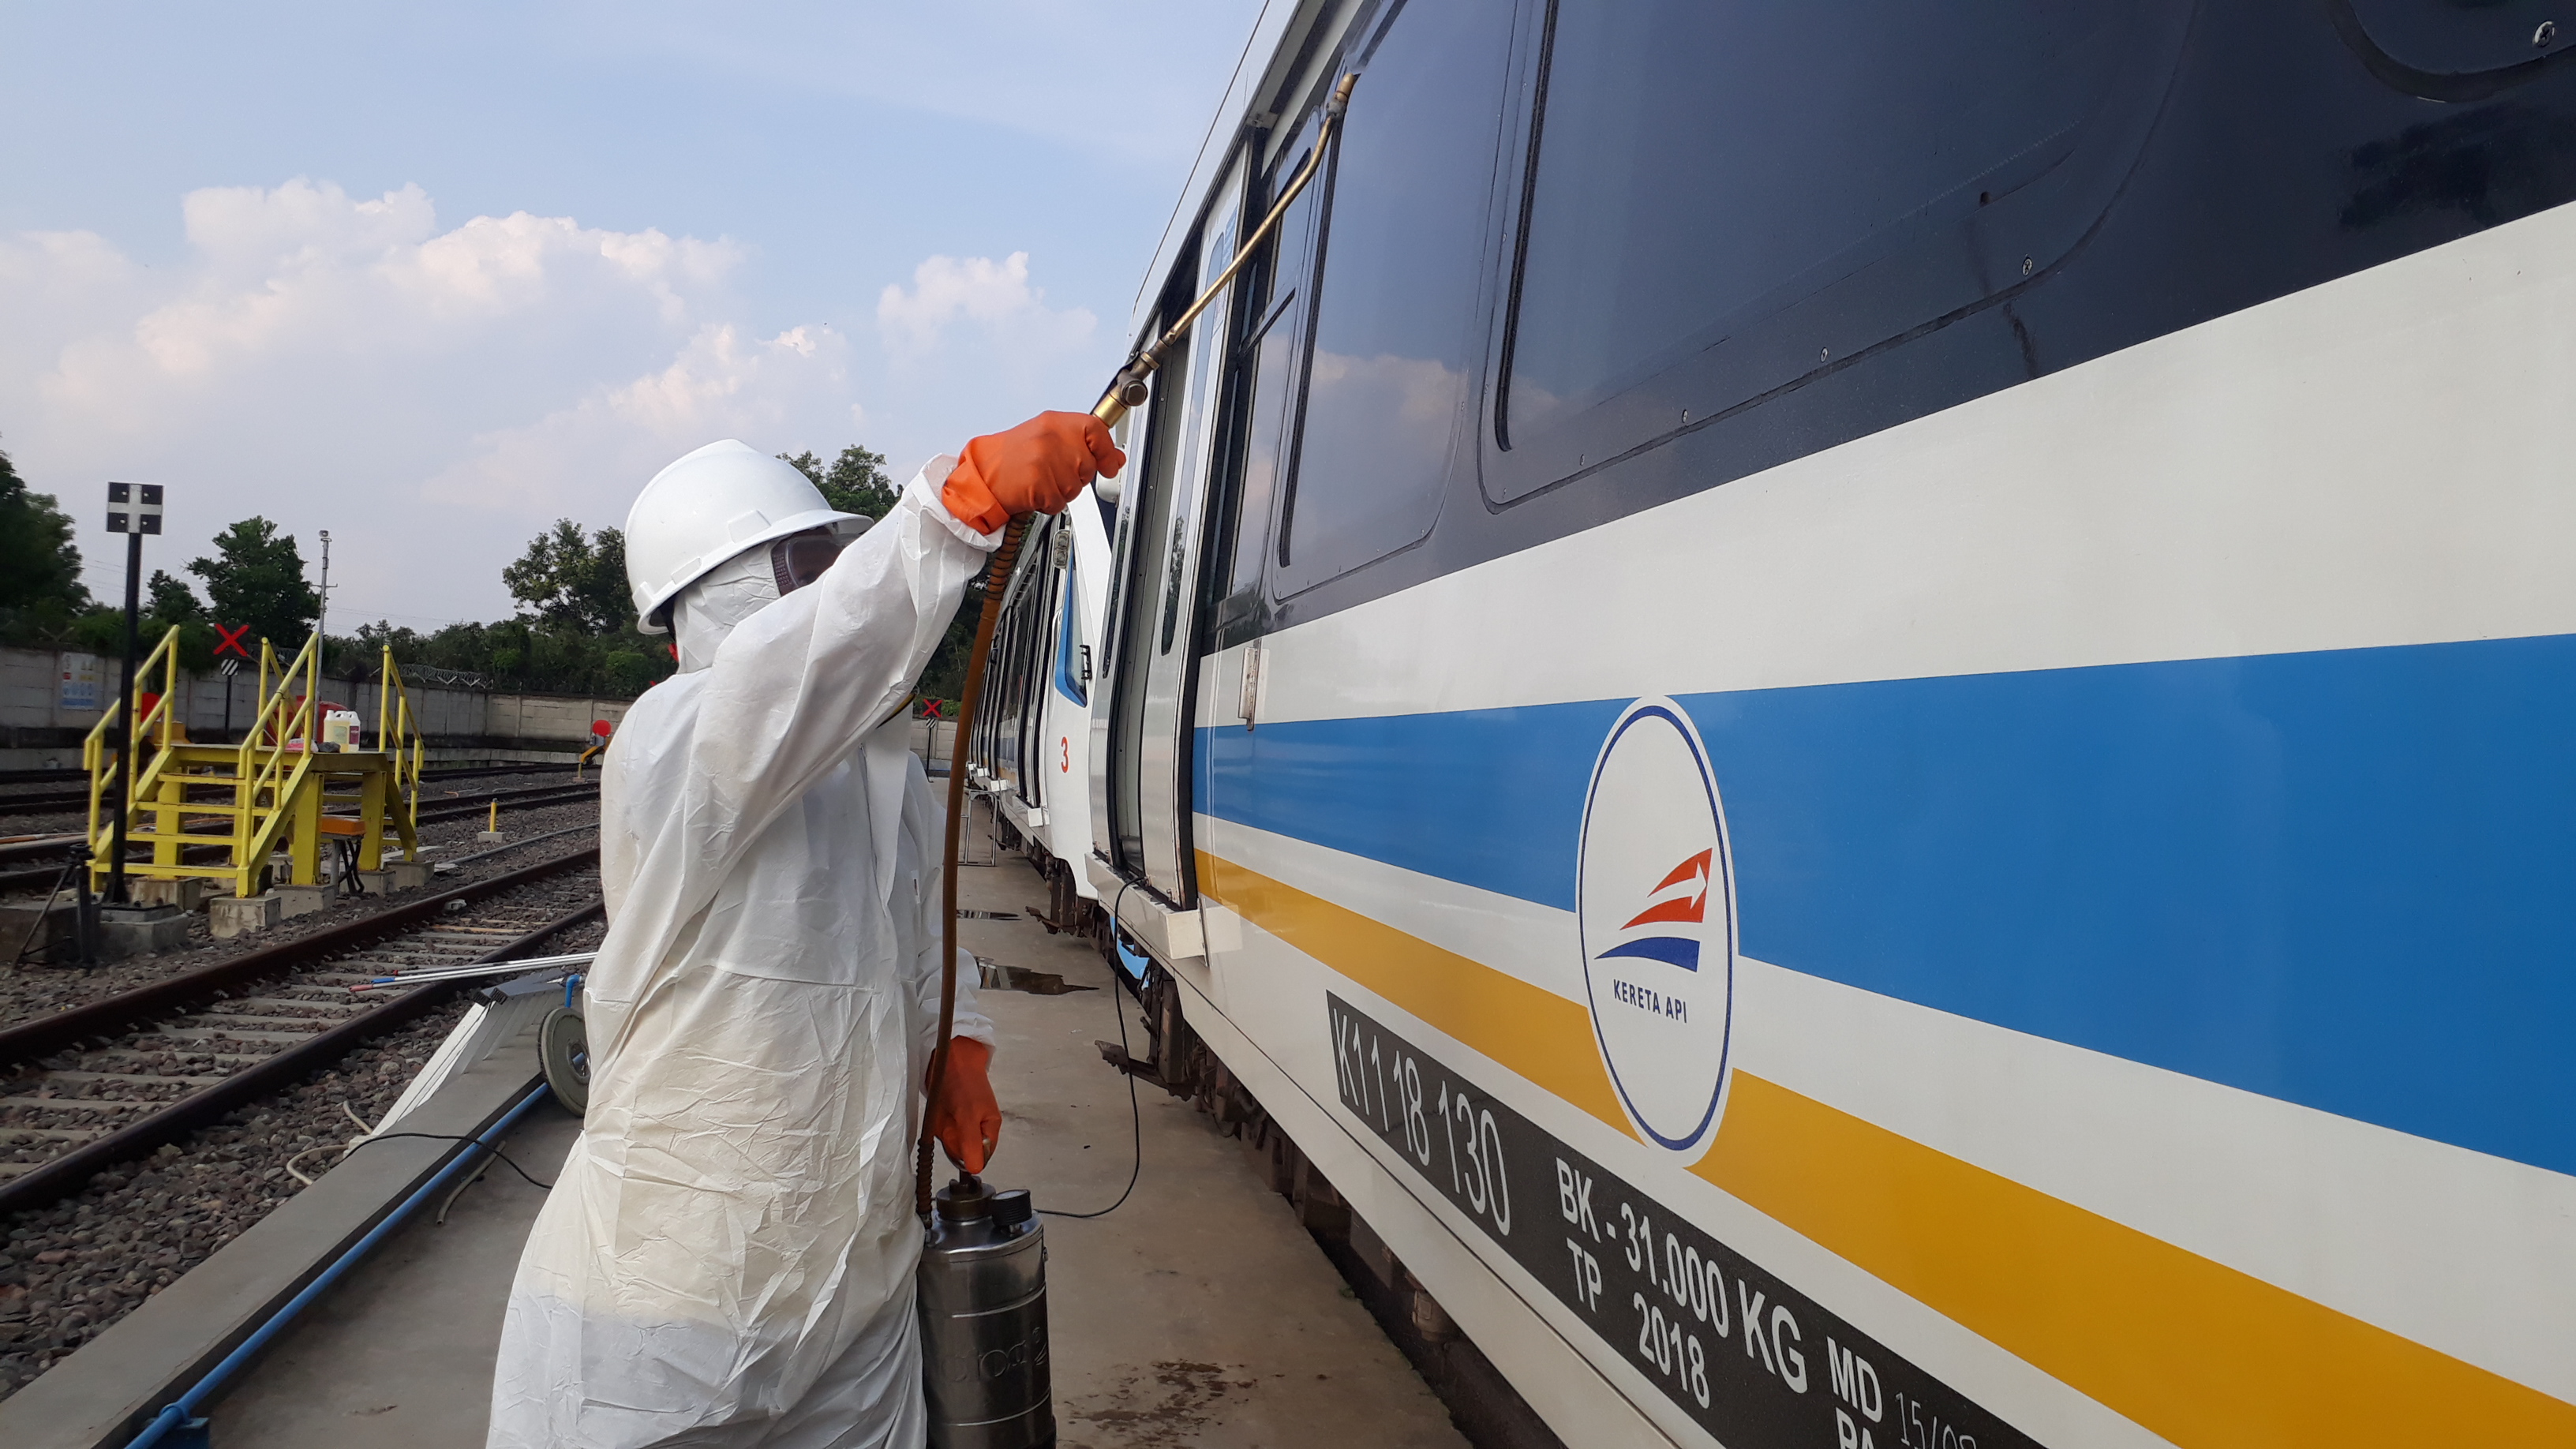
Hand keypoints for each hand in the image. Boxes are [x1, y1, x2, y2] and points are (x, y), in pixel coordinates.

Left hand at [927, 1036, 1001, 1172]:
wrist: (949, 1057)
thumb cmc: (964, 1082)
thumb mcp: (967, 1116)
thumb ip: (970, 1143)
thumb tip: (976, 1169)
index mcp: (990, 1128)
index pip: (980, 1157)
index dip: (966, 1155)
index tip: (957, 1141)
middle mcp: (978, 1127)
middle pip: (962, 1150)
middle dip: (952, 1140)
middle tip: (950, 1122)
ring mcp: (964, 1122)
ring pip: (950, 1141)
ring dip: (943, 1131)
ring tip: (945, 1112)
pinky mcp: (951, 1117)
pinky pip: (942, 1130)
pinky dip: (938, 1124)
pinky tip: (940, 1110)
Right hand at [942, 412, 1126, 533]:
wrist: (981, 476)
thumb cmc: (1011, 458)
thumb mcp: (1047, 440)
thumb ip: (1083, 444)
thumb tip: (1115, 458)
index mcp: (1054, 422)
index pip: (1096, 430)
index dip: (1106, 450)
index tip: (1109, 463)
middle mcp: (1051, 438)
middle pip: (1088, 464)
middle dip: (1077, 476)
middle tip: (1053, 472)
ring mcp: (1045, 460)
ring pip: (1076, 486)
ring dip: (1062, 491)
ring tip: (1041, 480)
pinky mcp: (1038, 483)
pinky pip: (1060, 501)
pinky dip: (1049, 503)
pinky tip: (1034, 492)